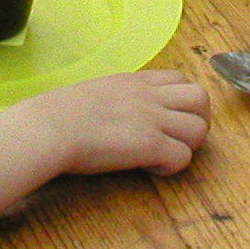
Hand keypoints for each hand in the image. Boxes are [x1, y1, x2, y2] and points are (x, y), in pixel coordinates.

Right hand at [0, 71, 210, 178]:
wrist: (48, 128)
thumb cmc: (58, 115)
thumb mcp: (95, 92)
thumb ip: (117, 98)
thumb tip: (118, 113)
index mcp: (135, 81)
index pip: (180, 79)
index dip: (181, 102)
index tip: (166, 119)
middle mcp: (149, 96)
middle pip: (201, 98)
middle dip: (197, 120)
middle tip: (176, 139)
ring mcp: (152, 119)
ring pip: (200, 129)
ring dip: (188, 146)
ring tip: (163, 156)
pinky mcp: (150, 144)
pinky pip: (183, 157)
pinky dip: (171, 168)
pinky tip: (149, 169)